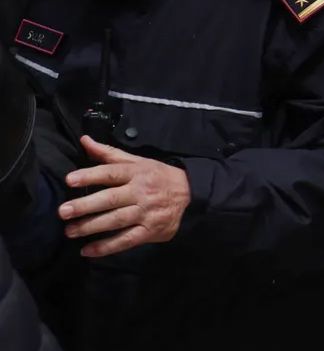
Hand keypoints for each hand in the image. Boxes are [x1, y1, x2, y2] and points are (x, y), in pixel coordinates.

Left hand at [59, 136, 191, 257]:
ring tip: (70, 231)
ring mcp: (146, 213)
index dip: (90, 176)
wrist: (191, 195)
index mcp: (137, 173)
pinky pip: (126, 240)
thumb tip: (85, 140)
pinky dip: (107, 247)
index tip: (70, 180)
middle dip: (85, 206)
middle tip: (63, 211)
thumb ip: (110, 154)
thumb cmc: (159, 176)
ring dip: (91, 227)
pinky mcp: (150, 231)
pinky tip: (88, 251)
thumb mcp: (138, 161)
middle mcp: (141, 192)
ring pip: (116, 220)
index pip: (111, 173)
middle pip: (111, 199)